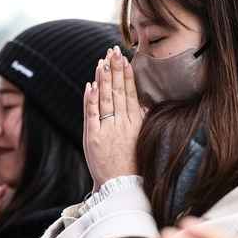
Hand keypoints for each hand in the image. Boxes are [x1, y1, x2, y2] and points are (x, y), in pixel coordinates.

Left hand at [83, 46, 145, 189]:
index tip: (125, 59)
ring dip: (104, 79)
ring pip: (106, 98)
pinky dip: (91, 99)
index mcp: (135, 123)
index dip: (127, 75)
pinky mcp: (94, 137)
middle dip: (115, 69)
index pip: (130, 93)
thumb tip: (145, 104)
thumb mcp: (142, 139)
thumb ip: (142, 120)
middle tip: (113, 50)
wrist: (122, 186)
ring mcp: (108, 129)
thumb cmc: (133, 165)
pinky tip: (92, 84)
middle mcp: (123, 123)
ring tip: (103, 61)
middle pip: (119, 91)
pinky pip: (93, 114)